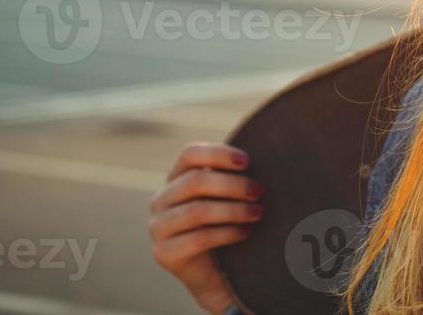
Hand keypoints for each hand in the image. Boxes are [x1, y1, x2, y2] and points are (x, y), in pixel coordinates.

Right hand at [149, 141, 263, 313]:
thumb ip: (233, 174)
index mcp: (175, 179)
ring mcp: (158, 227)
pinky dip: (228, 233)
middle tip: (260, 192)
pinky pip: (199, 238)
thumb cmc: (226, 223)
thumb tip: (265, 152)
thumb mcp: (226, 195)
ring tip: (258, 213)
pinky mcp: (164, 253)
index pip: (189, 154)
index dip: (218, 154)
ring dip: (234, 210)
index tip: (248, 161)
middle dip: (233, 185)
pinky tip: (246, 232)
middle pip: (195, 181)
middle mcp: (161, 200)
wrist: (215, 271)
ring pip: (198, 210)